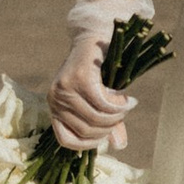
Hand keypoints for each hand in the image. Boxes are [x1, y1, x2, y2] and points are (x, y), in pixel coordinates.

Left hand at [50, 30, 135, 151]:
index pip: (65, 140)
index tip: (106, 136)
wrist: (96, 36)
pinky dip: (118, 106)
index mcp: (55, 108)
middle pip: (86, 130)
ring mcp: (65, 89)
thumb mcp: (100, 101)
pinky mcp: (79, 78)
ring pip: (95, 118)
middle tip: (123, 116)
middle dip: (109, 128)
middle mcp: (55, 100)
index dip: (88, 144)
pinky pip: (101, 103)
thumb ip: (107, 123)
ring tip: (128, 106)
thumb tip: (120, 146)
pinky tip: (129, 101)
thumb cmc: (98, 72)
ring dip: (117, 116)